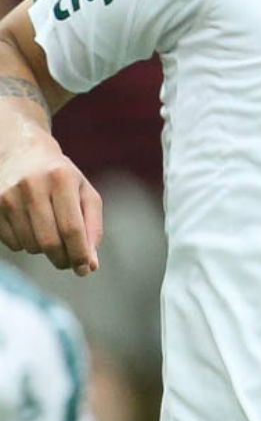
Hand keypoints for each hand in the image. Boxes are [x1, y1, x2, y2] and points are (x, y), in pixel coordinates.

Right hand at [0, 129, 101, 274]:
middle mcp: (32, 186)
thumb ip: (92, 226)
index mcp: (61, 178)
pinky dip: (25, 244)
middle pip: (49, 241)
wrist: (21, 152)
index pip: (71, 228)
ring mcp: (7, 196)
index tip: (85, 269)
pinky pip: (12, 244)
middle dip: (62, 258)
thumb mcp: (84, 192)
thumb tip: (90, 265)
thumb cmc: (61, 177)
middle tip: (68, 262)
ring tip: (49, 232)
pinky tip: (29, 225)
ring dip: (43, 250)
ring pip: (30, 245)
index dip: (79, 253)